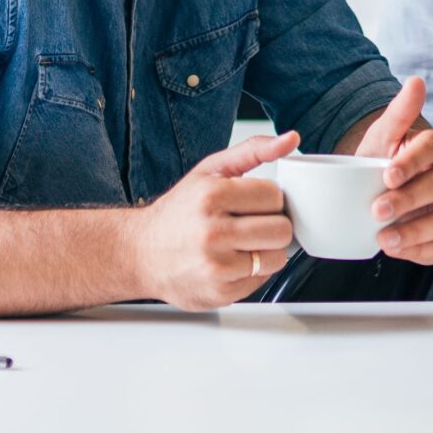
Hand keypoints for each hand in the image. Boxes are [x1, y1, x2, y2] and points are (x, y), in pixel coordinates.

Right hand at [129, 131, 297, 309]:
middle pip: (281, 229)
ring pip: (277, 258)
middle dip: (273, 225)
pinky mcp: (220, 293)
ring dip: (267, 251)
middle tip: (252, 224)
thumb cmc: (179, 211)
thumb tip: (291, 139)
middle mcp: (212, 232)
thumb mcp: (210, 170)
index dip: (269, 199)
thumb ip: (253, 150)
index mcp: (212, 196)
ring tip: (243, 244)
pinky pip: (262, 281)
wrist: (141, 253)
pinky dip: (254, 271)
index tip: (254, 202)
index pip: (274, 196)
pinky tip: (232, 261)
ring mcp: (216, 266)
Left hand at [348, 78, 432, 264]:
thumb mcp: (382, 139)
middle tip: (377, 211)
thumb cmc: (382, 164)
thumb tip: (416, 82)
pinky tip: (402, 250)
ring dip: (419, 231)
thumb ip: (398, 113)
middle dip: (412, 199)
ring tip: (386, 239)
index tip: (387, 176)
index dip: (413, 162)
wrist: (378, 196)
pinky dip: (429, 251)